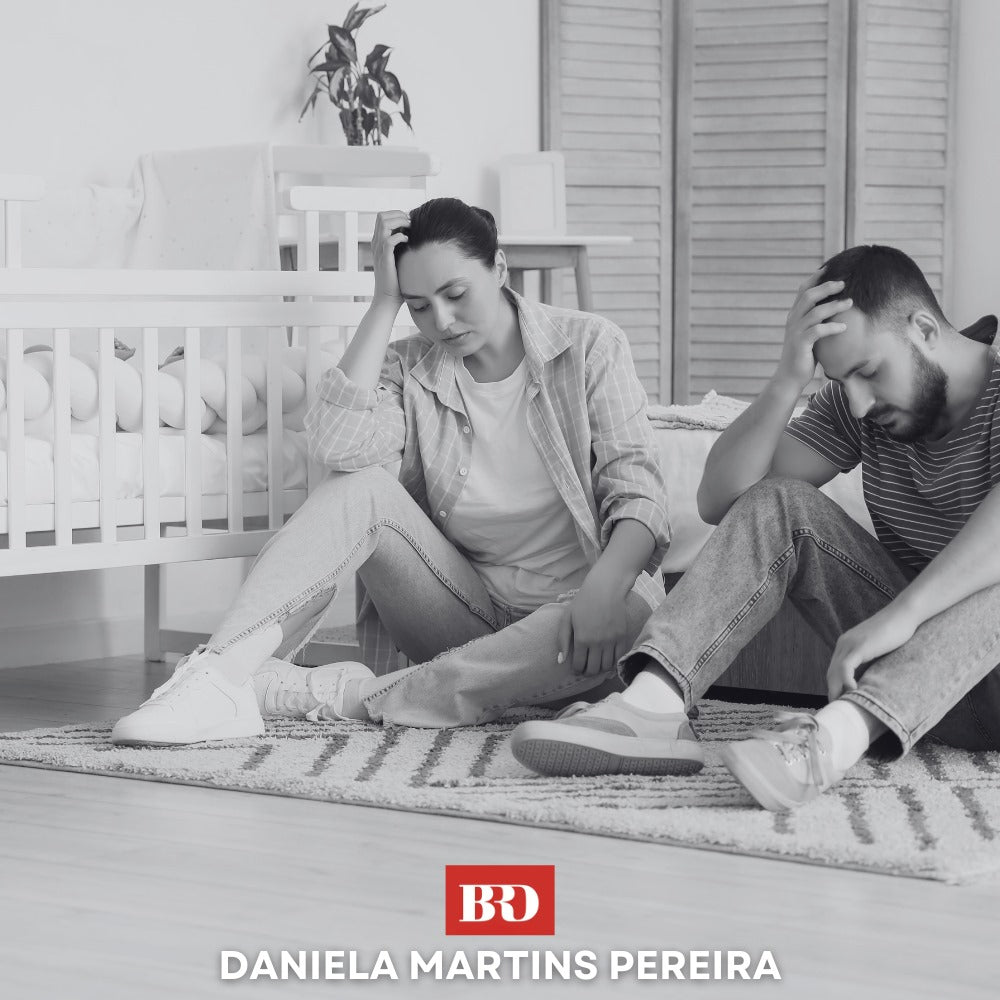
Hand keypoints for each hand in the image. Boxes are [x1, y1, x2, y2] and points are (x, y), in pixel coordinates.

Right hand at [371, 210, 409, 305]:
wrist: (388, 298)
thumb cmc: (397, 280)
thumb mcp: (398, 258)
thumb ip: (401, 246)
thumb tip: (413, 235)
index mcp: (378, 242)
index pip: (382, 217)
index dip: (396, 214)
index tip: (409, 221)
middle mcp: (376, 244)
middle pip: (381, 216)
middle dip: (398, 215)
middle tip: (410, 223)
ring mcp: (379, 251)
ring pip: (384, 223)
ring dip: (400, 222)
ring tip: (410, 229)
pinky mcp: (384, 259)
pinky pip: (389, 240)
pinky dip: (400, 236)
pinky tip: (407, 241)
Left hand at [556, 575, 631, 676]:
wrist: (605, 589)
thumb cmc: (583, 602)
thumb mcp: (567, 618)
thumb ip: (562, 640)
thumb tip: (560, 661)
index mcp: (581, 639)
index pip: (579, 665)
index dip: (577, 671)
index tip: (576, 669)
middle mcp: (597, 642)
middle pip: (593, 670)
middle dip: (588, 672)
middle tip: (585, 669)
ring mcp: (611, 640)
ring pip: (606, 666)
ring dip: (600, 669)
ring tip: (596, 664)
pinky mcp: (622, 637)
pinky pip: (618, 658)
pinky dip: (612, 662)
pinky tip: (606, 658)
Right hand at [776, 270, 852, 390]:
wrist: (790, 377)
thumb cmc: (804, 355)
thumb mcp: (809, 334)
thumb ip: (817, 321)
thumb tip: (836, 309)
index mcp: (794, 316)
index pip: (803, 291)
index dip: (815, 279)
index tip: (830, 269)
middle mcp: (793, 320)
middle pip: (808, 296)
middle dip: (826, 287)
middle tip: (844, 283)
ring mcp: (795, 332)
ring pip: (815, 312)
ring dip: (834, 306)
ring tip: (850, 303)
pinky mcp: (800, 344)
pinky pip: (817, 331)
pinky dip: (831, 327)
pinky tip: (843, 327)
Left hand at [826, 603, 919, 700]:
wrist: (904, 615)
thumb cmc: (896, 633)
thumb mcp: (877, 651)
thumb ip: (869, 663)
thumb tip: (868, 684)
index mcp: (845, 646)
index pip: (833, 671)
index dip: (835, 688)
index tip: (842, 704)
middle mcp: (843, 644)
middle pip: (830, 674)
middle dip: (833, 693)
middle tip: (840, 712)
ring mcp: (849, 644)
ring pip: (834, 672)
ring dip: (837, 691)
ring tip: (845, 707)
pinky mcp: (859, 646)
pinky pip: (845, 667)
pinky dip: (846, 681)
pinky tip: (853, 692)